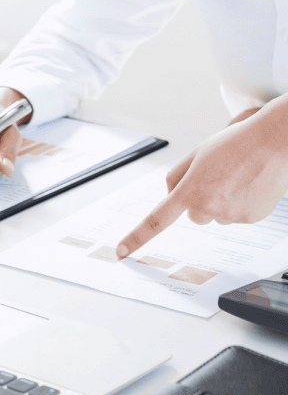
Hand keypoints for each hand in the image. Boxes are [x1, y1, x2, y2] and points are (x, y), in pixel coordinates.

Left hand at [116, 103, 287, 258]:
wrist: (273, 143)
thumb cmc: (233, 144)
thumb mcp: (194, 155)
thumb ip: (175, 177)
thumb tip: (170, 197)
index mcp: (188, 191)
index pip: (156, 220)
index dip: (137, 237)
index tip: (121, 251)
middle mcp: (208, 207)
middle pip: (192, 214)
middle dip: (200, 199)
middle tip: (217, 177)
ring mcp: (231, 216)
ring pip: (215, 215)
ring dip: (221, 201)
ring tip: (237, 177)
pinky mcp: (251, 219)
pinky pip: (236, 216)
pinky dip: (240, 203)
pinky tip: (250, 184)